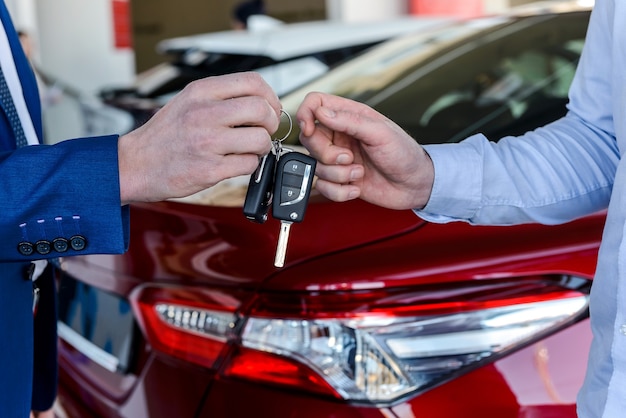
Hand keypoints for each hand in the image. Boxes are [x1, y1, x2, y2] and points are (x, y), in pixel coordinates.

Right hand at [118, 72, 281, 203]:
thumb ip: (221, 98)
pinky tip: (235, 163)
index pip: (252, 82)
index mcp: (200, 92)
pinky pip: (249, 164)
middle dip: (270, 122)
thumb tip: (261, 102)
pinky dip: (249, 165)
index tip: (270, 108)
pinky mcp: (210, 169)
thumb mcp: (188, 101)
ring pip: (260, 139)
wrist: (136, 164)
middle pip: (261, 110)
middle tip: (263, 131)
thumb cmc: (164, 135)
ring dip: (262, 147)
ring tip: (248, 149)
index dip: (269, 96)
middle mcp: (204, 114)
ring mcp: (207, 143)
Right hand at [297, 92, 433, 209]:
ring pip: (316, 166)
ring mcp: (338, 159)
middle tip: (348, 158)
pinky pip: (323, 187)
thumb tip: (322, 111)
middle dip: (326, 154)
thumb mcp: (380, 133)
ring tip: (359, 173)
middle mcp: (340, 136)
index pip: (315, 103)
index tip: (309, 128)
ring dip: (338, 174)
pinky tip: (356, 187)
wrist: (415, 185)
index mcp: (349, 117)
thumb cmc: (405, 154)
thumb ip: (350, 121)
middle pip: (309, 139)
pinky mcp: (340, 180)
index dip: (306, 113)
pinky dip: (339, 191)